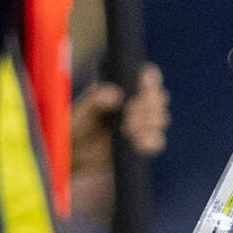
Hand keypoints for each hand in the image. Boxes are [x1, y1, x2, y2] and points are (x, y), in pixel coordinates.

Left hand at [71, 64, 169, 223]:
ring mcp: (143, 126)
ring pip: (160, 119)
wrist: (72, 155)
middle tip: (130, 112)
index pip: (148, 77)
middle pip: (159, 98)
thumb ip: (96, 102)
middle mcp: (139, 105)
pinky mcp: (143, 145)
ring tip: (128, 128)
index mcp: (126, 89)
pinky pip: (156, 142)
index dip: (150, 79)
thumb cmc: (75, 126)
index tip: (143, 84)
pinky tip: (137, 142)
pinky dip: (150, 141)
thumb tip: (115, 96)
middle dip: (148, 104)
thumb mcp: (82, 111)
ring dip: (148, 123)